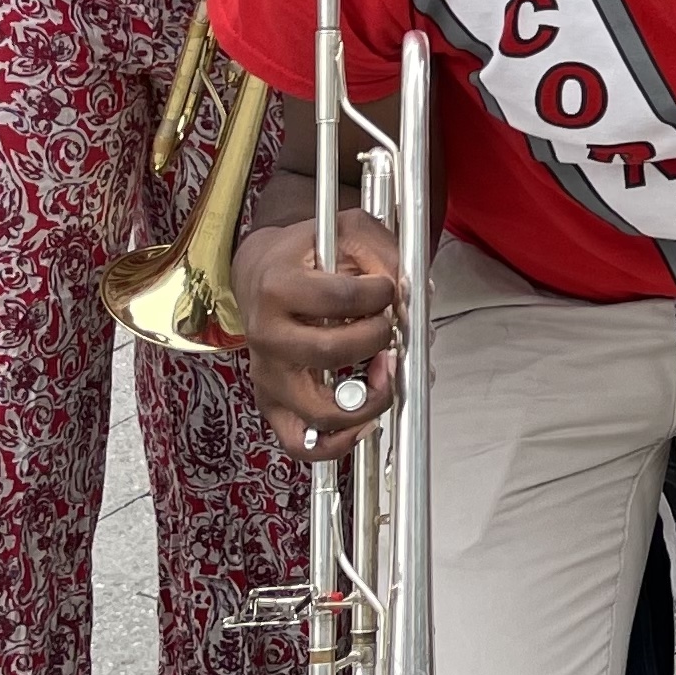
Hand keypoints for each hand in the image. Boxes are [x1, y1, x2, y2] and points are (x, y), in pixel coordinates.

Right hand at [232, 208, 396, 459]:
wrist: (263, 271)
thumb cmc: (309, 253)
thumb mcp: (349, 231)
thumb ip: (385, 254)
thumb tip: (412, 294)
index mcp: (279, 287)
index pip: (342, 298)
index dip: (381, 293)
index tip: (389, 288)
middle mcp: (266, 335)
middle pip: (331, 353)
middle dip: (378, 340)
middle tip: (392, 328)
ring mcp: (268, 375)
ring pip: (320, 411)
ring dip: (369, 399)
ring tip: (388, 371)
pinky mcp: (274, 403)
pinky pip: (302, 443)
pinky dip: (340, 442)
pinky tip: (368, 419)